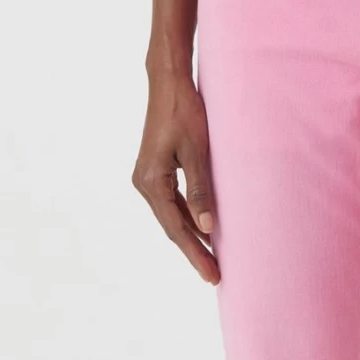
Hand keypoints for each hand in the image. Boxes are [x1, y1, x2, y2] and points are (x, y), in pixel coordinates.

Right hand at [132, 69, 220, 283]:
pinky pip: (171, 202)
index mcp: (151, 182)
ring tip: (211, 259)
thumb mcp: (197, 151)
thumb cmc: (184, 111)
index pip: (177, 228)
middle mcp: (144, 183)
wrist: (168, 83)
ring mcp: (147, 177)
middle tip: (215, 276)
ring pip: (171, 216)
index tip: (212, 274)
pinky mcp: (155, 170)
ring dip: (191, 236)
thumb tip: (207, 228)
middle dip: (194, 251)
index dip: (196, 253)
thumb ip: (200, 190)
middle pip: (172, 227)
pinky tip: (202, 228)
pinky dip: (187, 217)